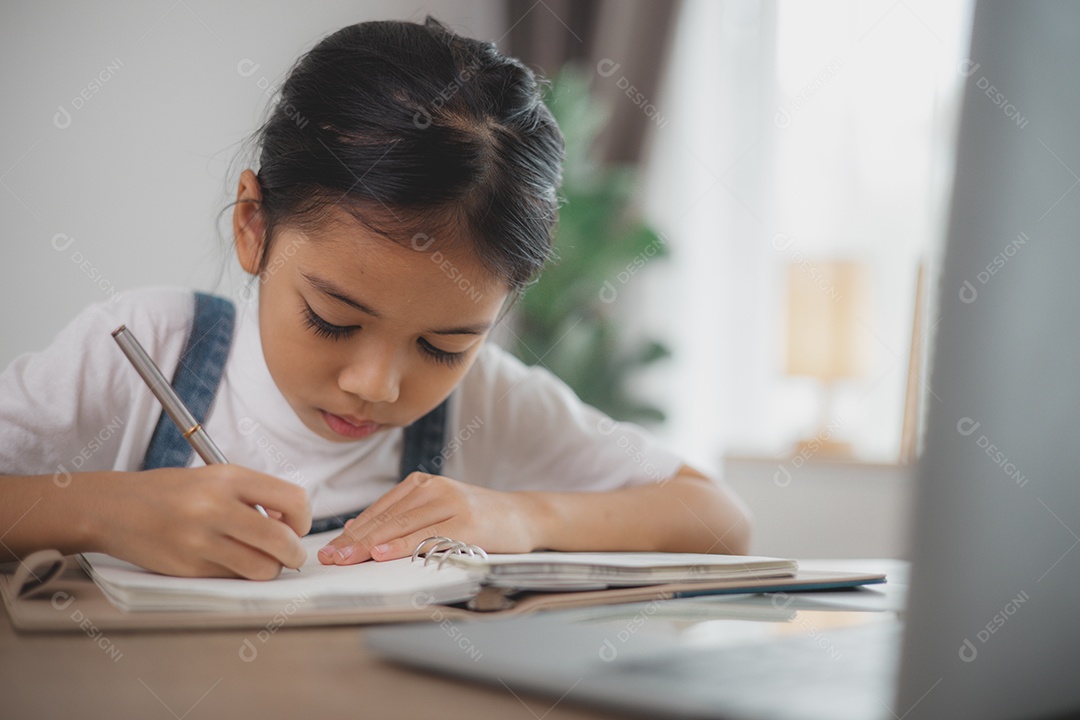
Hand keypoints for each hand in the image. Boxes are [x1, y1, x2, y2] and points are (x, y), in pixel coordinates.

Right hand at [92, 465, 310, 579]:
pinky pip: (233, 579)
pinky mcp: (188, 568)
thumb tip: (292, 524)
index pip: (293, 500)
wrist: (115, 508)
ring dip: (269, 568)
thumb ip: (255, 495)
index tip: (297, 526)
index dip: (303, 519)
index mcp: (228, 478)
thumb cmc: (172, 492)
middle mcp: (215, 507)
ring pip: (261, 568)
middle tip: (290, 554)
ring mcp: (200, 541)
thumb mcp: (215, 477)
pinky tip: (226, 559)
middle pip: (282, 541)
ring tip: (259, 558)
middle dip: (294, 553)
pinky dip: (239, 574)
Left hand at [316, 473, 540, 564]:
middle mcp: (434, 488)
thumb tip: (357, 533)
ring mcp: (452, 504)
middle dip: (354, 541)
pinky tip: (384, 554)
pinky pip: (428, 537)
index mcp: (422, 483)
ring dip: (370, 545)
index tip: (330, 551)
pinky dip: (404, 546)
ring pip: (402, 525)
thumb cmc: (479, 518)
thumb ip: (404, 517)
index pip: (379, 510)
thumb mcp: (438, 510)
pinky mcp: (467, 524)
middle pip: (386, 518)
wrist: (525, 515)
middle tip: (330, 559)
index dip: (352, 531)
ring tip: (347, 559)